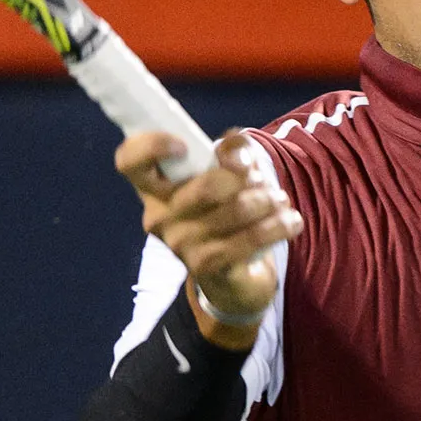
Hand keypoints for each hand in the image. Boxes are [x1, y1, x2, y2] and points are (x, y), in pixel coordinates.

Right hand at [115, 129, 302, 348]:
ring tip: (280, 201)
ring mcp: (179, 244)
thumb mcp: (230, 173)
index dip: (151, 146)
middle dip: (246, 178)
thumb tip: (237, 153)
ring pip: (234, 212)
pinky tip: (290, 221)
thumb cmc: (226, 211)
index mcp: (154, 186)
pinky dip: (276, 227)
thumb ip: (234, 151)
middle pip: (205, 185)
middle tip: (263, 181)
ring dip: (268, 202)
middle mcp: (159, 215)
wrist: (232, 274)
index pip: (129, 160)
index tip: (183, 145)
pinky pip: (247, 241)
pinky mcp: (205, 267)